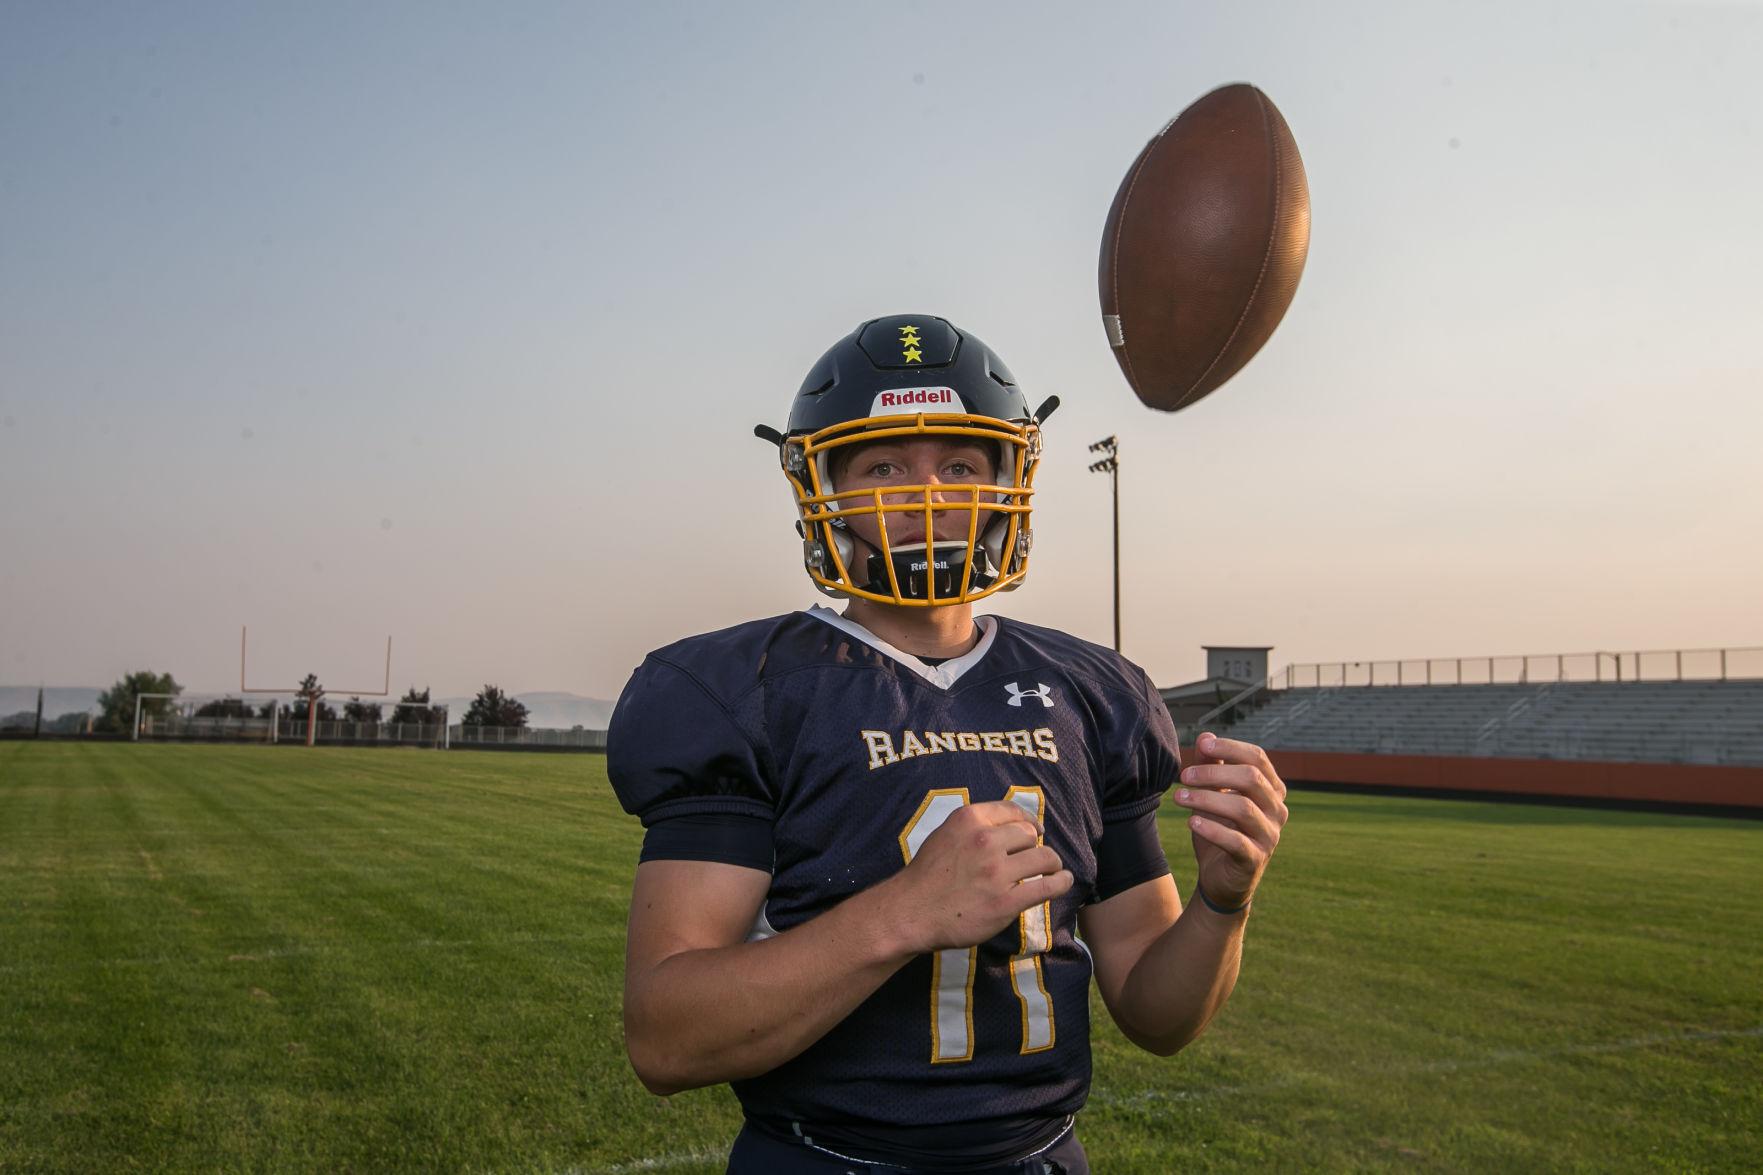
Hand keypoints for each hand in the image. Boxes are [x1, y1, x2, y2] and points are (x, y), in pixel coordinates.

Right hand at [888, 800, 1072, 953]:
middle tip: (1035, 857)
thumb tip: (1007, 824)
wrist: (911, 912)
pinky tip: (1064, 881)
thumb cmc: (927, 875)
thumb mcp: (945, 835)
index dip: (1029, 821)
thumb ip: (973, 826)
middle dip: (1036, 844)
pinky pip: (1046, 887)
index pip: (1013, 812)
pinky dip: (1061, 882)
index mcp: (969, 819)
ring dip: (1052, 863)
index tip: (1036, 830)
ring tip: (1054, 869)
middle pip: (1029, 834)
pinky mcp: (1006, 901)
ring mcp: (996, 872)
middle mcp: (985, 841)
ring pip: (1043, 858)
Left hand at [1172, 732, 1287, 911]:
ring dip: (1206, 799)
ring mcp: (1269, 836)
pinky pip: (1236, 841)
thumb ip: (1212, 766)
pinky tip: (1191, 822)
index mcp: (1271, 789)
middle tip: (1184, 776)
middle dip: (1214, 773)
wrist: (1222, 878)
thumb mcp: (1213, 795)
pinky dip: (1212, 829)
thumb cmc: (1220, 828)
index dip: (1230, 748)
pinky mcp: (1255, 860)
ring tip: (1179, 797)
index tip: (1203, 745)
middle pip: (1251, 779)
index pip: (1258, 758)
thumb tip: (1206, 737)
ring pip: (1243, 808)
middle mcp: (1277, 810)